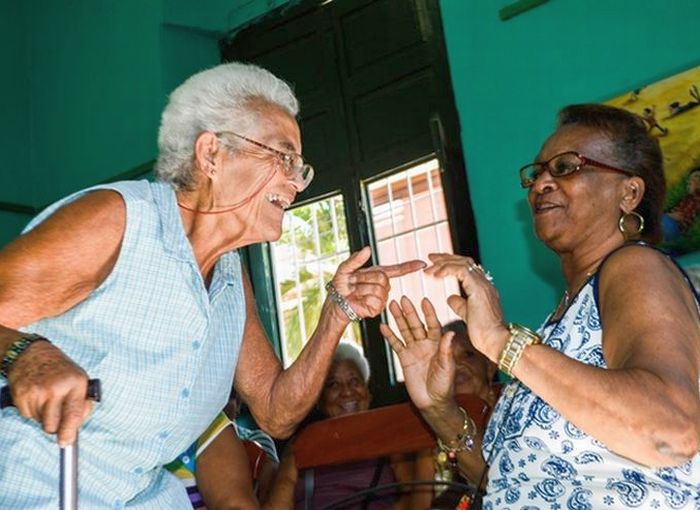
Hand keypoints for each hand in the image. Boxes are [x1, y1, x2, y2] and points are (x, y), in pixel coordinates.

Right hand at [6, 341, 91, 445]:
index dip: (69, 432)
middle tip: (57, 415)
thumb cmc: (61, 370)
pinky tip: (36, 396)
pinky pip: (28, 416)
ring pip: (40, 422)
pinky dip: (33, 411)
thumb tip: (75, 427)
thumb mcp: (79, 379)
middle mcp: (55, 388)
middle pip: (52, 425)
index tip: (66, 441)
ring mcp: (36, 392)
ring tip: (47, 399)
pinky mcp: (21, 396)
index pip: (73, 414)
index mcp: (75, 383)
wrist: (32, 354)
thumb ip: (82, 403)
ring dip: (44, 416)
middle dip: (55, 426)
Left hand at [329, 246, 425, 320]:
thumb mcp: (345, 268)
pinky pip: (376, 301)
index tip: (422, 264)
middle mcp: (382, 285)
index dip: (410, 266)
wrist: (335, 302)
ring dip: (362, 289)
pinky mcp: (377, 309)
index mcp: (378, 273)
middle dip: (365, 278)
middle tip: (353, 282)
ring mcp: (381, 297)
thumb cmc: (340, 285)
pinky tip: (359, 300)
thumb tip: (368, 249)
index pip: (397, 269)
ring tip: (354, 291)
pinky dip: (364, 300)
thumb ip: (356, 259)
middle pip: (383, 278)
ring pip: (379, 290)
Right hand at [380, 297, 455, 411]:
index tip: (424, 300)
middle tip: (403, 298)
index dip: (428, 313)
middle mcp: (425, 344)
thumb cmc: (444, 385)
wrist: (433, 402)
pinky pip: (396, 344)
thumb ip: (446, 350)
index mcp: (438, 344)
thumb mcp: (447, 367)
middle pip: (416, 324)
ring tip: (391, 305)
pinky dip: (389, 335)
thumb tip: (451, 333)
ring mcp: (414, 350)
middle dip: (409, 312)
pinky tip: (383, 326)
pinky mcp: (404, 359)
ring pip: (405, 331)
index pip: (432, 324)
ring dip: (398, 319)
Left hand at [424, 253, 507, 362]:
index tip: (436, 264)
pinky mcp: (478, 288)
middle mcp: (485, 283)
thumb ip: (460, 304)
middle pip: (465, 261)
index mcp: (484, 288)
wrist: (495, 341)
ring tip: (429, 267)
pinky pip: (460, 270)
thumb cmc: (484, 333)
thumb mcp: (468, 315)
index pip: (468, 268)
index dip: (451, 263)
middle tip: (430, 258)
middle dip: (446, 258)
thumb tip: (451, 297)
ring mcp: (483, 284)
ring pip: (462, 263)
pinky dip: (446, 270)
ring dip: (444, 263)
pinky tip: (436, 274)